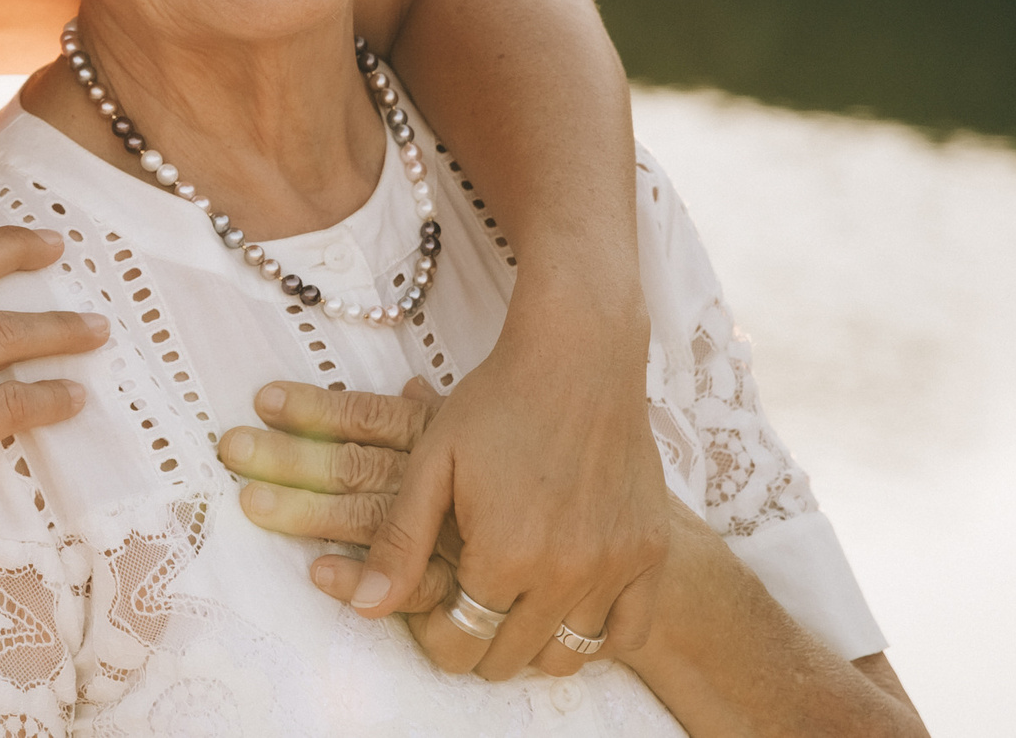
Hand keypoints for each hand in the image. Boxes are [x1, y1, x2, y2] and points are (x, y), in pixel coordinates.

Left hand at [222, 364, 666, 681]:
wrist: (578, 357)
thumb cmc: (495, 404)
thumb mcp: (432, 464)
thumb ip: (401, 542)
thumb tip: (365, 608)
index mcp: (503, 554)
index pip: (459, 643)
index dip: (435, 637)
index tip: (430, 612)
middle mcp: (564, 574)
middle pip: (509, 657)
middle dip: (477, 644)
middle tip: (466, 609)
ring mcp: (614, 568)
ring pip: (567, 657)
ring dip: (533, 645)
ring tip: (512, 610)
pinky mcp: (650, 555)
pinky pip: (627, 635)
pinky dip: (596, 636)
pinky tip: (566, 608)